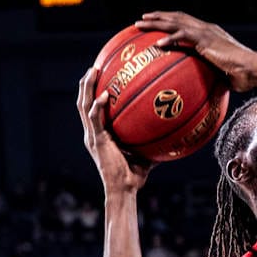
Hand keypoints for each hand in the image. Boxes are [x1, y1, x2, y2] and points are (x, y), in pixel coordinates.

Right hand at [77, 68, 152, 194]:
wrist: (124, 190)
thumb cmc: (135, 175)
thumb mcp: (145, 152)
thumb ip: (153, 139)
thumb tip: (173, 129)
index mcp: (100, 134)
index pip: (92, 108)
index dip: (93, 92)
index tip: (100, 75)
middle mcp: (92, 133)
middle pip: (83, 102)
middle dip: (87, 83)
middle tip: (95, 66)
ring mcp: (92, 137)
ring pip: (84, 106)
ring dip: (87, 88)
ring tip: (93, 71)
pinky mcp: (96, 142)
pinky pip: (95, 119)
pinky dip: (98, 106)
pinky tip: (105, 95)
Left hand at [135, 12, 255, 91]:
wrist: (252, 69)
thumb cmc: (242, 75)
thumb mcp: (223, 75)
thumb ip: (211, 76)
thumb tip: (204, 91)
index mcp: (210, 33)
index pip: (186, 22)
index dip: (170, 20)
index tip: (156, 22)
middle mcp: (206, 29)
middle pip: (177, 17)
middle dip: (158, 16)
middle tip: (142, 19)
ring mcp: (206, 33)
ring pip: (175, 22)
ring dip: (156, 22)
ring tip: (140, 24)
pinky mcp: (206, 40)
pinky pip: (183, 36)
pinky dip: (169, 38)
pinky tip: (158, 43)